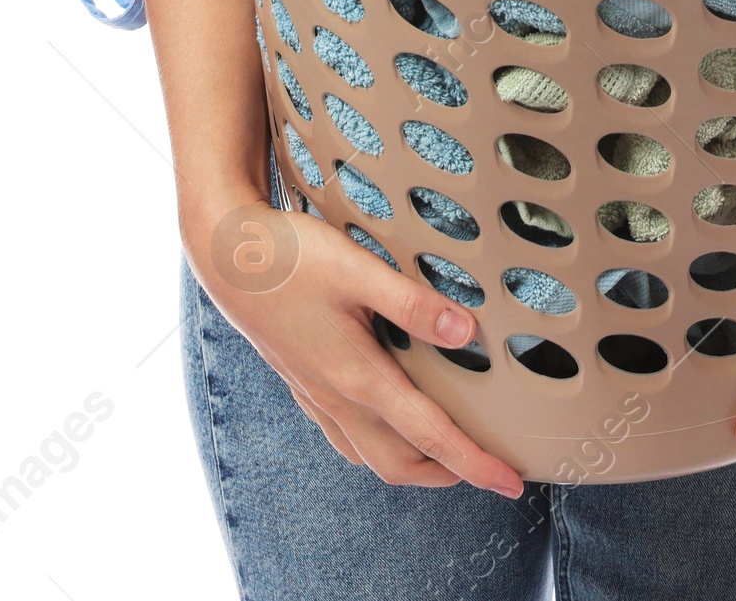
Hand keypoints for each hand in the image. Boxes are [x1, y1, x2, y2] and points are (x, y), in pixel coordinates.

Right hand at [186, 189, 524, 496]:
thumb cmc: (289, 257)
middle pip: (399, 462)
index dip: (474, 463)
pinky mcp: (301, 379)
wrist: (226, 253)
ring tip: (444, 451)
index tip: (510, 482)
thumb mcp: (357, 269)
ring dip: (412, 463)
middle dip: (447, 474)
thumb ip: (412, 303)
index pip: (429, 436)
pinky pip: (343, 434)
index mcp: (357, 376)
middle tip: (487, 468)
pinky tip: (382, 419)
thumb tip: (467, 331)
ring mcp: (315, 392)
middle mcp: (336, 396)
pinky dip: (374, 443)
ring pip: (369, 453)